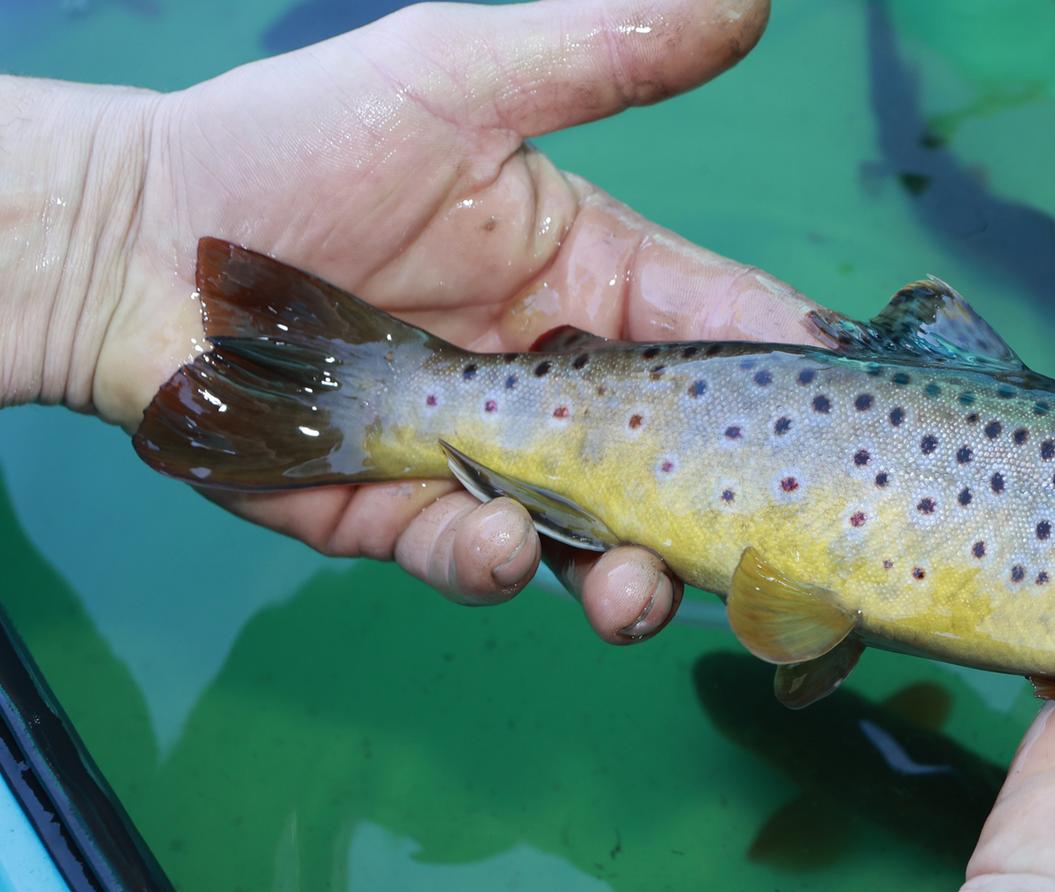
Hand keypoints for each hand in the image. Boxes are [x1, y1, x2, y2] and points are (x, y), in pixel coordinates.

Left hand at [15, 0, 814, 636]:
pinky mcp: (406, 518)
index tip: (852, 416)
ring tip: (631, 590)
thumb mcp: (456, 78)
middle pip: (679, 462)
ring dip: (632, 578)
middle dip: (722, 511)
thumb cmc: (287, 144)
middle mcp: (557, 380)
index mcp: (594, 278)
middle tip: (752, 548)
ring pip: (597, 540)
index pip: (725, 328)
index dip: (790, 370)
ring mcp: (488, 459)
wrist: (122, 240)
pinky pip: (477, 559)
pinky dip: (498, 565)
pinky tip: (499, 543)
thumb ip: (605, 53)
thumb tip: (750, 4)